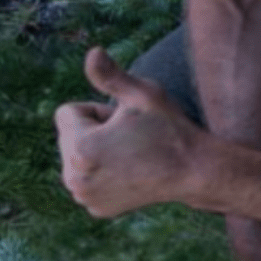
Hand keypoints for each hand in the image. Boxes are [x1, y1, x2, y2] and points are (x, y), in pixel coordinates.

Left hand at [54, 47, 202, 217]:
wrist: (193, 170)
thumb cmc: (168, 128)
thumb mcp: (141, 94)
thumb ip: (110, 75)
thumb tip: (92, 51)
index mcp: (81, 149)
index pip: (67, 112)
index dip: (97, 109)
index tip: (123, 119)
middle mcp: (75, 179)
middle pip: (68, 136)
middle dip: (93, 130)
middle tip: (129, 136)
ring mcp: (85, 197)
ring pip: (75, 157)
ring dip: (96, 150)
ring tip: (130, 152)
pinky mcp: (97, 209)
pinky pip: (87, 177)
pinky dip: (102, 172)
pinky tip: (130, 171)